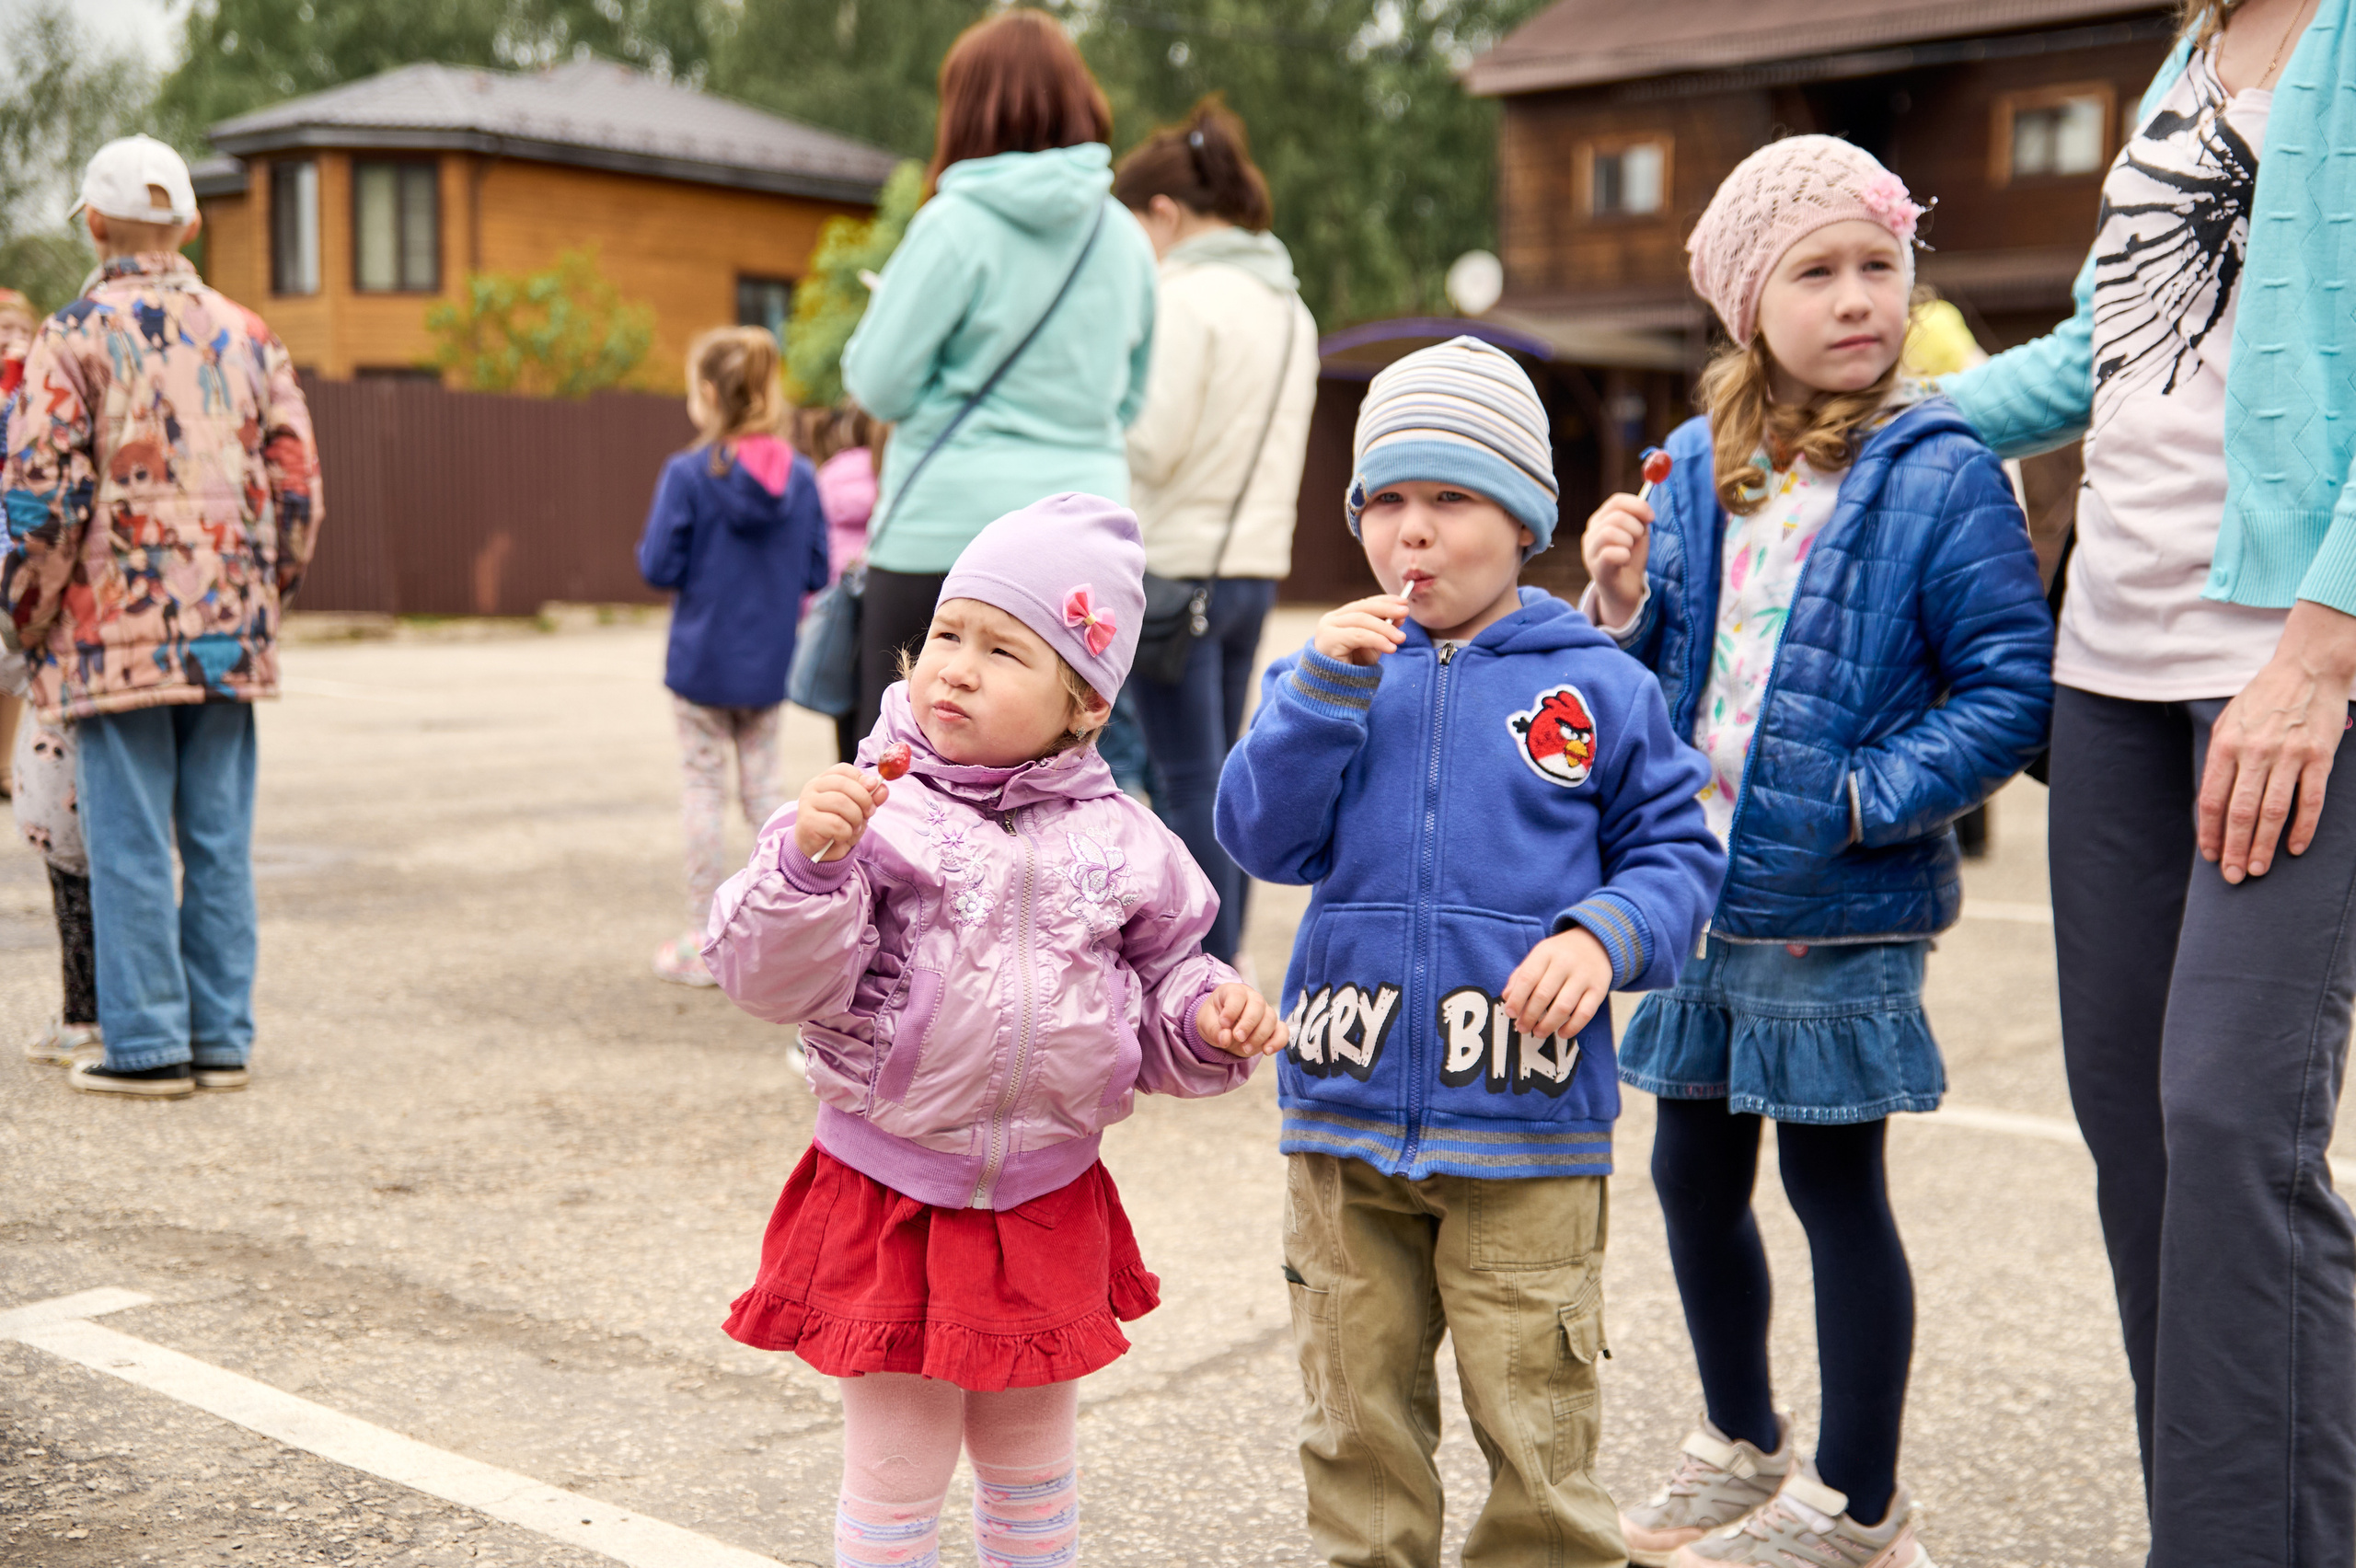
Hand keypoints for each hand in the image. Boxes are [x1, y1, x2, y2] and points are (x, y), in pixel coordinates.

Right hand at [793, 763, 889, 862]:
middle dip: (863, 800)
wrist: (820, 854)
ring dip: (855, 819)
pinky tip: (841, 837)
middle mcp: (812, 789)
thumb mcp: (858, 810)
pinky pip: (836, 824)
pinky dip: (845, 833)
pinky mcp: (808, 822)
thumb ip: (870, 798)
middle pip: (844, 784)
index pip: (844, 769)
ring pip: (841, 803)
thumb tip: (882, 788)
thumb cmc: (838, 828)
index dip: (861, 779)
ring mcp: (807, 804)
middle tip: (868, 813)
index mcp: (823, 781)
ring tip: (853, 828)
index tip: (872, 791)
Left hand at [1197, 982, 1284, 1056]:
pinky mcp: (1272, 1027)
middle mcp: (1252, 998)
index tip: (1223, 1024)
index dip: (1232, 1009)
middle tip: (1238, 1038)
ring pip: (1271, 1018)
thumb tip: (1225, 1039)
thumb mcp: (1205, 1023)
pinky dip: (1278, 1041)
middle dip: (1249, 1023)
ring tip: (1245, 1049)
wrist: (1222, 1029)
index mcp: (1233, 992)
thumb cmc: (1213, 1020)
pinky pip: (1282, 1031)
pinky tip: (1267, 1051)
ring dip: (1259, 1035)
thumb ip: (1214, 1030)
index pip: (1237, 995)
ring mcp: (1264, 1012)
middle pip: (1258, 1004)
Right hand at [1311, 595, 1409, 666]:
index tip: (1403, 601)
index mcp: (1340, 618)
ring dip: (1385, 628)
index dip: (1385, 601)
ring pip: (1361, 620)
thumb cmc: (1352, 669)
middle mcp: (1331, 620)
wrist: (1335, 692)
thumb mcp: (1372, 647)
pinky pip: (1358, 635)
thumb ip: (1384, 631)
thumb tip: (1401, 616)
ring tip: (1401, 638)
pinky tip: (1391, 647)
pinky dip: (1377, 639)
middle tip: (1405, 613)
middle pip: (1363, 608)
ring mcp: (1328, 629)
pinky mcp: (1329, 640)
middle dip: (1387, 609)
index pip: (1364, 604)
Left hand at [1501, 928, 1613, 1040]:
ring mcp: (1584, 976)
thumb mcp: (1539, 956)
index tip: (1510, 1013)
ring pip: (1563, 1006)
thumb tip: (1507, 997)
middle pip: (1543, 994)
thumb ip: (1521, 975)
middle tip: (1522, 1027)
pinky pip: (1585, 1013)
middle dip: (1529, 1016)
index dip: (1517, 999)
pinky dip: (1572, 1027)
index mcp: (1546, 952)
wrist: (1595, 942)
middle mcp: (1565, 963)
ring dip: (1548, 1024)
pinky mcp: (1599, 989)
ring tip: (1538, 1033)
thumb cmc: (1560, 954)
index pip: (1527, 977)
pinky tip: (1561, 1033)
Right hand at [1581, 494, 1652, 627]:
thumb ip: (1639, 518)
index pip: (1616, 501)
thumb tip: (1645, 510)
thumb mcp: (1638, 533)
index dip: (1637, 506)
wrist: (1626, 589)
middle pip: (1615, 516)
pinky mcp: (1596, 569)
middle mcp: (1591, 533)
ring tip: (1629, 551)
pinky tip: (1625, 561)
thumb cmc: (1631, 559)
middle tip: (1637, 541)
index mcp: (1600, 521)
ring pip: (1609, 532)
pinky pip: (1610, 553)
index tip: (1651, 517)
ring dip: (1629, 541)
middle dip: (1635, 527)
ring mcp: (1590, 551)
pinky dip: (1624, 555)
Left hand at [2198, 600, 2355, 882]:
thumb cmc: (2263, 699)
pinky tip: (2295, 849)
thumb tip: (2211, 805)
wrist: (2307, 668)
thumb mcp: (2229, 722)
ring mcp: (2288, 754)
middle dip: (2234, 849)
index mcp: (2225, 744)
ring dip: (2264, 845)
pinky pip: (2310, 799)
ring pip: (2272, 811)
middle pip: (2239, 812)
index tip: (2210, 856)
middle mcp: (2254, 751)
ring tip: (2258, 869)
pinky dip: (2302, 828)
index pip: (2211, 800)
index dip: (2209, 833)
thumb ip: (2220, 760)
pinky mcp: (2319, 756)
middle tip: (2233, 876)